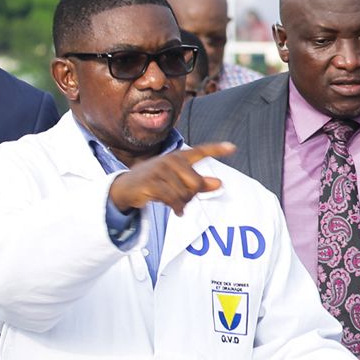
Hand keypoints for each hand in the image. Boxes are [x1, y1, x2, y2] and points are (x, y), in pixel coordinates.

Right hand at [108, 141, 234, 214]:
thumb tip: (220, 184)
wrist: (126, 187)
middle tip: (183, 199)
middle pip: (196, 183)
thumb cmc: (156, 182)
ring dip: (182, 203)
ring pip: (184, 193)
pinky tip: (177, 211)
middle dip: (192, 195)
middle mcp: (170, 160)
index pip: (201, 151)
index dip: (217, 149)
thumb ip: (199, 183)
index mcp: (179, 157)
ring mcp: (159, 170)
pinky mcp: (151, 183)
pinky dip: (177, 207)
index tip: (233, 147)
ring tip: (176, 204)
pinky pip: (173, 199)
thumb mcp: (178, 181)